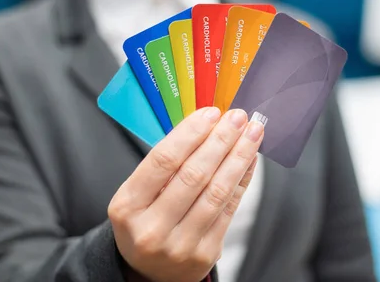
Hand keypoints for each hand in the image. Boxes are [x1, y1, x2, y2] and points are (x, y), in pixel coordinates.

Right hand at [108, 107, 263, 281]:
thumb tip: (206, 126)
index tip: (211, 113)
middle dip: (221, 141)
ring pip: (217, 192)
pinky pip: (230, 208)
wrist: (150, 272)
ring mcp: (180, 244)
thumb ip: (164, 166)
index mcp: (127, 207)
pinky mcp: (205, 253)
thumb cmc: (145, 221)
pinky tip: (249, 159)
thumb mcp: (137, 195)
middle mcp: (152, 228)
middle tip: (237, 117)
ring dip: (239, 157)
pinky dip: (242, 179)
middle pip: (194, 175)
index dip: (191, 133)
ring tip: (252, 133)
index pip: (163, 161)